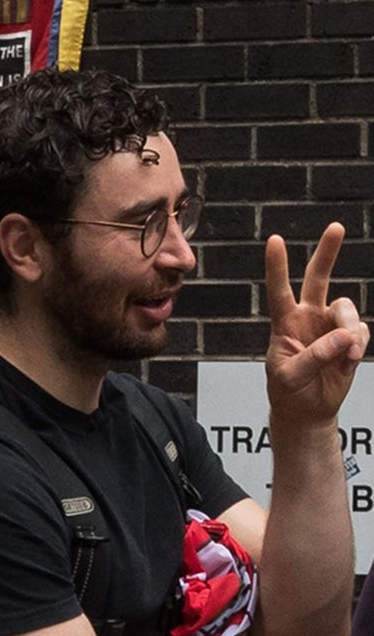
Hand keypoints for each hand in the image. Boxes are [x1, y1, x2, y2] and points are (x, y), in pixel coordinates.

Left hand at [264, 223, 367, 430]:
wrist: (308, 409)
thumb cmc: (288, 391)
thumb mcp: (290, 376)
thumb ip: (314, 356)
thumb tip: (344, 337)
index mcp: (284, 323)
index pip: (279, 290)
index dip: (277, 266)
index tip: (274, 240)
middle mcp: (308, 317)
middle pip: (318, 278)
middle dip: (327, 252)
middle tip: (335, 227)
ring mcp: (330, 325)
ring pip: (346, 309)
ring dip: (348, 329)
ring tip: (346, 356)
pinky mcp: (350, 337)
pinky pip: (360, 331)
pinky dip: (357, 346)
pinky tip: (349, 361)